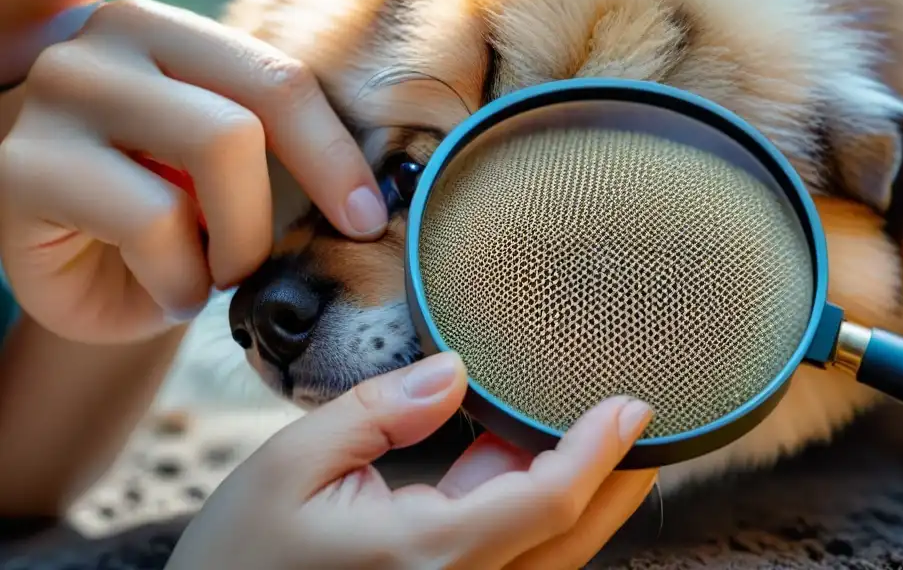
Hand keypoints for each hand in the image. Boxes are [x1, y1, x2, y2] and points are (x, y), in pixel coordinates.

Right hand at [0, 0, 385, 343]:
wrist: (73, 275)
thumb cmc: (165, 219)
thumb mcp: (226, 173)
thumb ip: (279, 148)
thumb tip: (382, 179)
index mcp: (166, 31)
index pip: (280, 78)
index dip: (337, 154)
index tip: (369, 217)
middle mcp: (104, 40)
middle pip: (254, 108)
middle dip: (290, 202)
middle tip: (278, 262)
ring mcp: (58, 94)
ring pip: (215, 148)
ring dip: (238, 243)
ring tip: (216, 276)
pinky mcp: (22, 166)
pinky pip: (151, 221)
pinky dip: (182, 279)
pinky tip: (171, 292)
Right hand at [167, 352, 656, 569]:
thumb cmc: (236, 559)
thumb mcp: (289, 464)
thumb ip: (379, 411)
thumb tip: (453, 372)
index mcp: (429, 555)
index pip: (549, 502)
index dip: (599, 451)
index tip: (634, 406)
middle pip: (569, 537)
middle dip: (618, 479)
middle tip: (645, 420)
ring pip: (548, 553)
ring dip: (582, 496)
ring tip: (605, 434)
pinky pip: (511, 558)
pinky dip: (536, 512)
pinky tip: (528, 464)